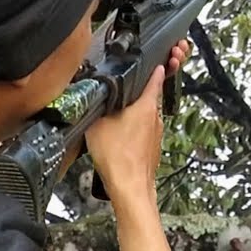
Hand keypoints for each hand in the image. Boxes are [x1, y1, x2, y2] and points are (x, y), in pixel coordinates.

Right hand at [57, 40, 190, 178]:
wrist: (130, 186)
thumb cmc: (117, 156)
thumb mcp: (97, 123)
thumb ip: (98, 106)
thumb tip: (94, 97)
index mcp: (145, 106)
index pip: (154, 81)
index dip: (153, 72)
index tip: (156, 65)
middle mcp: (155, 119)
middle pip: (148, 100)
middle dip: (136, 97)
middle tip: (122, 96)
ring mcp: (156, 135)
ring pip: (145, 119)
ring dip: (133, 117)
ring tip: (115, 122)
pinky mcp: (153, 149)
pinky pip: (144, 134)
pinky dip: (134, 133)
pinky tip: (120, 141)